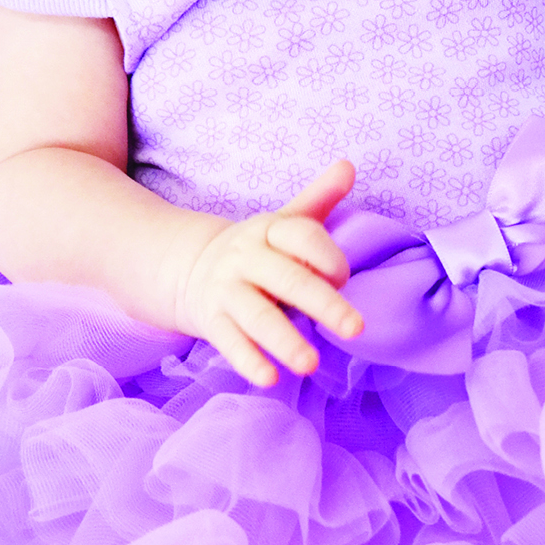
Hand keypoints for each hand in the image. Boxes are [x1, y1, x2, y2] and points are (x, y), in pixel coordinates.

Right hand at [173, 160, 364, 387]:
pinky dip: (248, 361)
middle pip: (287, 279)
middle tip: (356, 328)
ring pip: (257, 316)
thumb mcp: (285, 223)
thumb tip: (349, 165)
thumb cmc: (257, 250)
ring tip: (311, 364)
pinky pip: (229, 342)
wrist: (187, 266)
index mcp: (269, 230)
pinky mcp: (211, 320)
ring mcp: (226, 290)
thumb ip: (319, 199)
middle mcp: (246, 257)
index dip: (327, 254)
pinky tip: (270, 379)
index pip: (301, 235)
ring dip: (284, 340)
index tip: (344, 276)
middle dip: (323, 303)